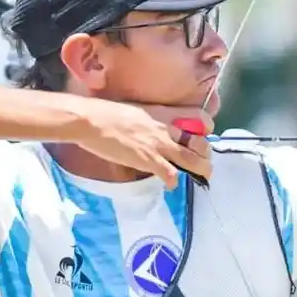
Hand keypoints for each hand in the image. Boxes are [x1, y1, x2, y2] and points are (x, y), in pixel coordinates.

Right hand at [77, 101, 213, 188]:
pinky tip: (170, 185)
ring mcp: (159, 145)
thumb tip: (150, 129)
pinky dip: (173, 182)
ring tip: (202, 177)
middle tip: (203, 162)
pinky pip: (170, 174)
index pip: (198, 116)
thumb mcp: (136, 111)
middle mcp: (166, 128)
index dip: (206, 128)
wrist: (91, 121)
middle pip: (199, 142)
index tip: (203, 136)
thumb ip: (149, 121)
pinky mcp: (149, 160)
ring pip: (192, 159)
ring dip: (201, 170)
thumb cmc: (106, 114)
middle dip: (206, 154)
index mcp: (163, 113)